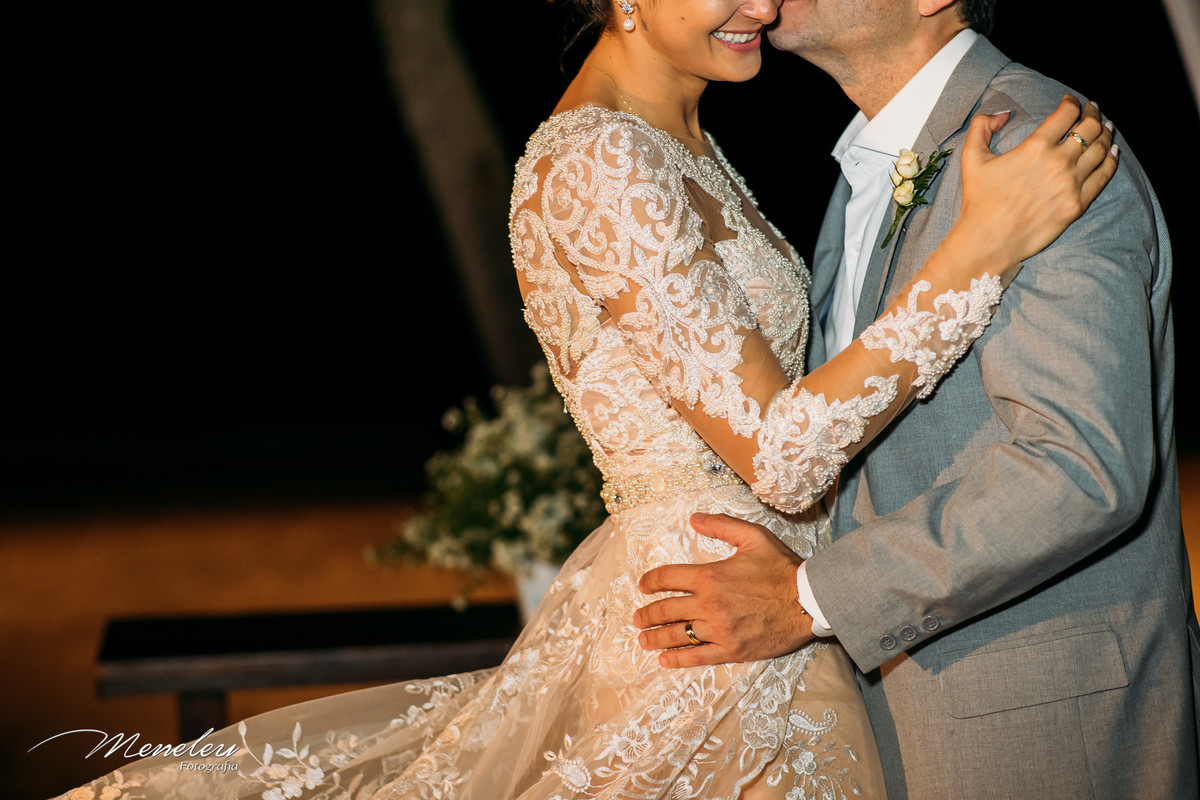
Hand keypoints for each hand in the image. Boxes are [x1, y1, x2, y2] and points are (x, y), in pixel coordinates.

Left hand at [633, 512, 813, 667]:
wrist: (809, 600)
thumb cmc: (782, 567)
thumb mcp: (753, 536)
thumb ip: (721, 525)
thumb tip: (693, 518)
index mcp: (710, 576)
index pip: (667, 578)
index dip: (650, 581)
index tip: (643, 585)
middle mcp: (709, 604)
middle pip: (666, 610)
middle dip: (646, 614)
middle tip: (637, 618)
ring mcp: (719, 630)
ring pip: (677, 635)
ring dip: (655, 638)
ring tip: (643, 640)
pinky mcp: (732, 650)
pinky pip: (698, 657)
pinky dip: (679, 659)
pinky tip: (665, 660)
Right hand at [957, 95, 1117, 268]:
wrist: (988, 240)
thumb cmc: (979, 201)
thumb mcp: (971, 158)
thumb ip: (981, 127)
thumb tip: (1002, 114)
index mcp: (1035, 146)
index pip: (1067, 113)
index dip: (1072, 102)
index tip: (1070, 101)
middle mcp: (1058, 161)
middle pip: (1090, 126)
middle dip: (1093, 112)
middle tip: (1092, 109)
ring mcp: (1071, 183)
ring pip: (1101, 148)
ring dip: (1105, 132)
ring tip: (1105, 127)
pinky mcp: (1078, 203)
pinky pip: (1104, 175)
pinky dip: (1111, 159)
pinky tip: (1112, 152)